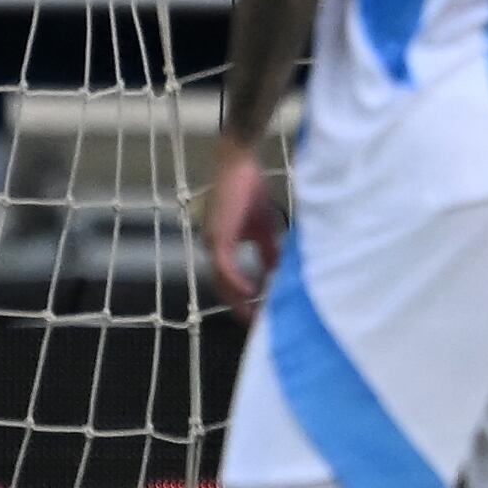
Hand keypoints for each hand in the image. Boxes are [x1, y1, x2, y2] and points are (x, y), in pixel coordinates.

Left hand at [204, 141, 279, 317]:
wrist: (240, 162)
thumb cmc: (249, 190)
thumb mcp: (263, 227)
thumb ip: (267, 252)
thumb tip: (275, 273)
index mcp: (220, 246)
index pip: (228, 281)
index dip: (241, 300)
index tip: (257, 316)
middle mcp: (212, 246)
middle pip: (223, 288)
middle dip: (240, 308)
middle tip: (257, 325)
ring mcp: (213, 241)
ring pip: (223, 281)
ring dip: (239, 300)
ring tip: (255, 315)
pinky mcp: (219, 235)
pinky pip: (226, 266)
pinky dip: (238, 281)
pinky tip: (251, 292)